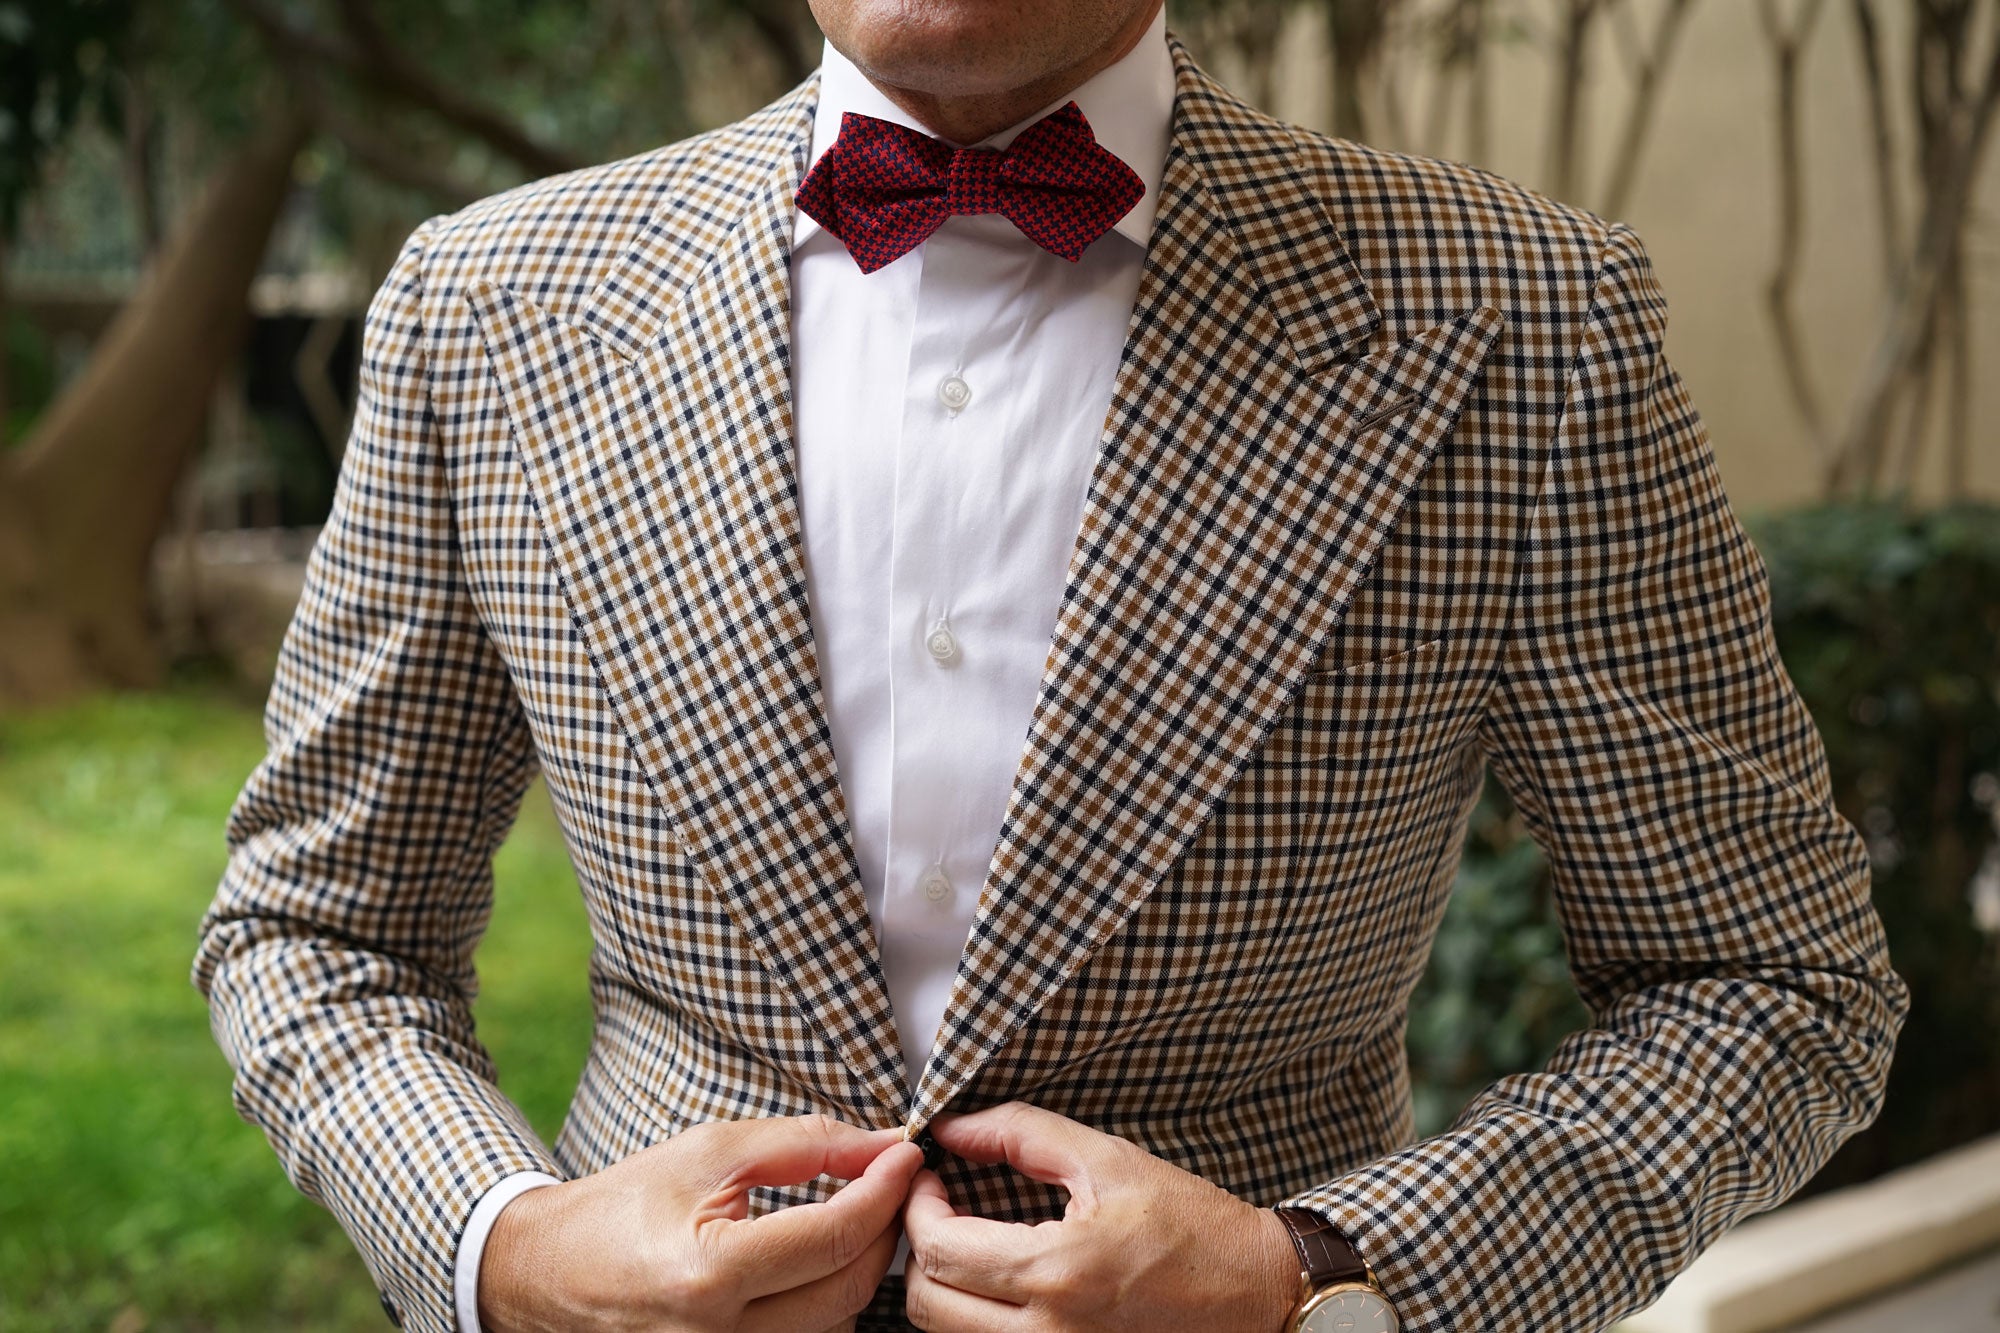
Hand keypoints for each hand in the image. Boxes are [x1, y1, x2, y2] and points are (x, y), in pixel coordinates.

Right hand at [479, 1114, 921, 1331]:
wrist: (547, 1273)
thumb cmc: (625, 1206)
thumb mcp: (710, 1153)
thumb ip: (803, 1145)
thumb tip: (881, 1144)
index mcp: (709, 1275)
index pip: (834, 1236)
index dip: (884, 1189)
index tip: (905, 1154)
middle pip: (849, 1289)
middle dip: (884, 1228)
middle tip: (891, 1183)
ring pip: (838, 1324)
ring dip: (856, 1269)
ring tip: (846, 1219)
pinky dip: (825, 1302)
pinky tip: (813, 1264)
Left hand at [901, 1102, 1301, 1330]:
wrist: (1255, 1290)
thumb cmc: (1190, 1224)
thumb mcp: (1106, 1159)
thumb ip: (1019, 1134)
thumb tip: (952, 1127)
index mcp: (1057, 1271)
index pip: (939, 1249)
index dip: (917, 1207)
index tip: (932, 1179)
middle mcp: (1049, 1331)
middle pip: (927, 1304)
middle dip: (921, 1250)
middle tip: (944, 1210)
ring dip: (944, 1287)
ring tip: (970, 1244)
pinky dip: (974, 1319)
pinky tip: (998, 1283)